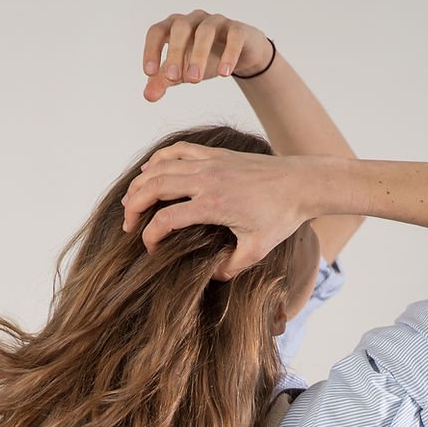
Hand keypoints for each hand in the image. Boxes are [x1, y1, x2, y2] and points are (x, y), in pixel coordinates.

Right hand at [121, 142, 312, 280]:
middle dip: (134, 206)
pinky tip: (150, 170)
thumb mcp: (257, 249)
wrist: (301, 183)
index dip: (150, 236)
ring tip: (131, 200)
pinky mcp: (215, 154)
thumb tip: (211, 276)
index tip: (149, 248)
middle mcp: (207, 179)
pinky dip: (159, 158)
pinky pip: (178, 150)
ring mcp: (210, 162)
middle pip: (154, 187)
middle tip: (127, 224)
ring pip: (161, 166)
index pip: (167, 219)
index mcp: (213, 205)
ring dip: (141, 183)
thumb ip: (231, 267)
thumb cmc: (281, 217)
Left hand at [140, 10, 271, 102]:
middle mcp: (194, 19)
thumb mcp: (182, 73)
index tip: (149, 72)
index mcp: (176, 27)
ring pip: (206, 31)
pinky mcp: (238, 30)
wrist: (240, 56)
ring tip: (195, 80)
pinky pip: (234, 36)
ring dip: (198, 55)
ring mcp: (217, 22)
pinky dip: (229, 53)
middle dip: (175, 52)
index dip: (151, 49)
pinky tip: (224, 73)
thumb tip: (147, 96)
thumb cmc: (206, 60)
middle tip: (174, 78)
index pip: (157, 31)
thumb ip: (163, 81)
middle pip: (181, 28)